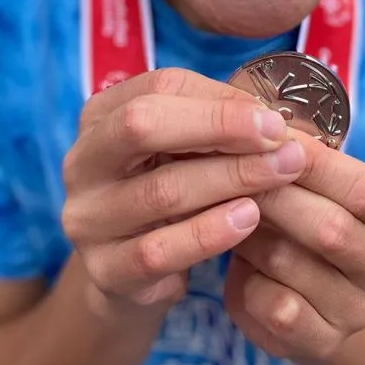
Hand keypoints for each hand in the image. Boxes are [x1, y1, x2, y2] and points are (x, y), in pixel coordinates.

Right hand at [60, 68, 307, 318]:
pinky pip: (159, 250)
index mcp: (101, 116)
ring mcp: (88, 218)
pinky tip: (248, 220)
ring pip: (161, 190)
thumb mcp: (185, 151)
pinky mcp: (104, 270)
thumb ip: (217, 126)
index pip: (159, 88)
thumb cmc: (170, 192)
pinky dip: (209, 233)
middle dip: (220, 129)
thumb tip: (273, 116)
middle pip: (142, 126)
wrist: (135, 276)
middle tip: (281, 142)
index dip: (221, 101)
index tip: (273, 118)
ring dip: (231, 179)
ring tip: (280, 176)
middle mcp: (82, 162)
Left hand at [224, 132, 364, 361]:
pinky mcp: (321, 343)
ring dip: (252, 236)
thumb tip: (255, 113)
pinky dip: (248, 283)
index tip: (271, 140)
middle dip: (277, 197)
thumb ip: (293, 156)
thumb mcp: (304, 184)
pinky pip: (277, 308)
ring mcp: (356, 311)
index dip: (318, 165)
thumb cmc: (294, 219)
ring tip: (225, 215)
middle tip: (232, 173)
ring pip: (295, 264)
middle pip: (333, 229)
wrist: (295, 298)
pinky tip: (240, 268)